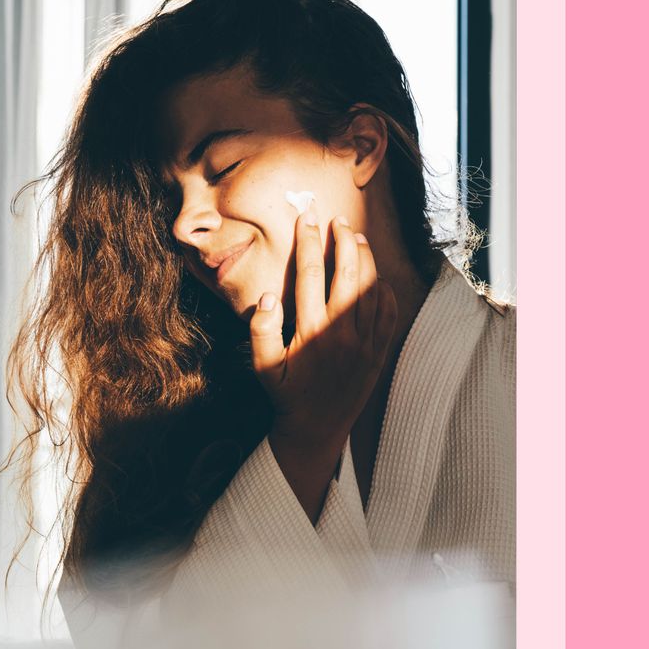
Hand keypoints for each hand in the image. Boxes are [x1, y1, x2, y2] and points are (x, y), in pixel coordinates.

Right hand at [249, 204, 397, 484]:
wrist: (316, 430)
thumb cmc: (286, 395)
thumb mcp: (263, 367)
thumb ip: (260, 330)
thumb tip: (266, 296)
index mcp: (311, 331)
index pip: (311, 274)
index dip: (308, 242)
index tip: (306, 218)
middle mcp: (342, 333)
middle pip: (348, 273)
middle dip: (343, 240)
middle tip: (338, 220)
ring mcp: (365, 344)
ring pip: (372, 289)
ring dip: (366, 259)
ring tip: (357, 238)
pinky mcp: (378, 353)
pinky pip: (388, 314)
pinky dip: (385, 290)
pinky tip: (377, 276)